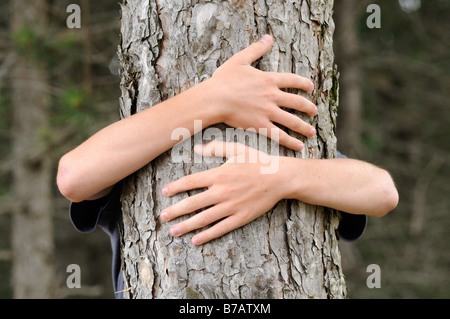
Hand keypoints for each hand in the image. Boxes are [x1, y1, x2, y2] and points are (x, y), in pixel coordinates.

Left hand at [160, 140, 289, 244]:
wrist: (280, 177)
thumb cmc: (258, 161)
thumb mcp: (237, 149)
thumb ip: (216, 148)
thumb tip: (196, 148)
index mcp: (219, 174)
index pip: (190, 182)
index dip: (175, 187)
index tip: (165, 192)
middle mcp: (221, 192)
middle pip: (192, 203)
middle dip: (175, 211)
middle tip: (163, 216)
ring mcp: (231, 206)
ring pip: (203, 218)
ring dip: (186, 226)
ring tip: (173, 231)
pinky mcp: (241, 217)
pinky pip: (220, 228)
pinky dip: (207, 235)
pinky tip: (195, 240)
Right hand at [207, 34, 316, 150]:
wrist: (215, 99)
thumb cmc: (224, 80)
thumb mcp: (240, 60)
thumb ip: (256, 49)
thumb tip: (268, 37)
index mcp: (269, 80)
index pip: (293, 80)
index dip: (304, 83)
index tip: (311, 87)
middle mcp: (272, 96)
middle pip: (297, 102)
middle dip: (308, 107)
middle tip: (314, 111)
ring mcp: (268, 112)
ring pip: (292, 121)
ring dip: (304, 126)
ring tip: (311, 131)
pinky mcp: (260, 125)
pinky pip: (279, 135)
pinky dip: (290, 142)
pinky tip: (299, 146)